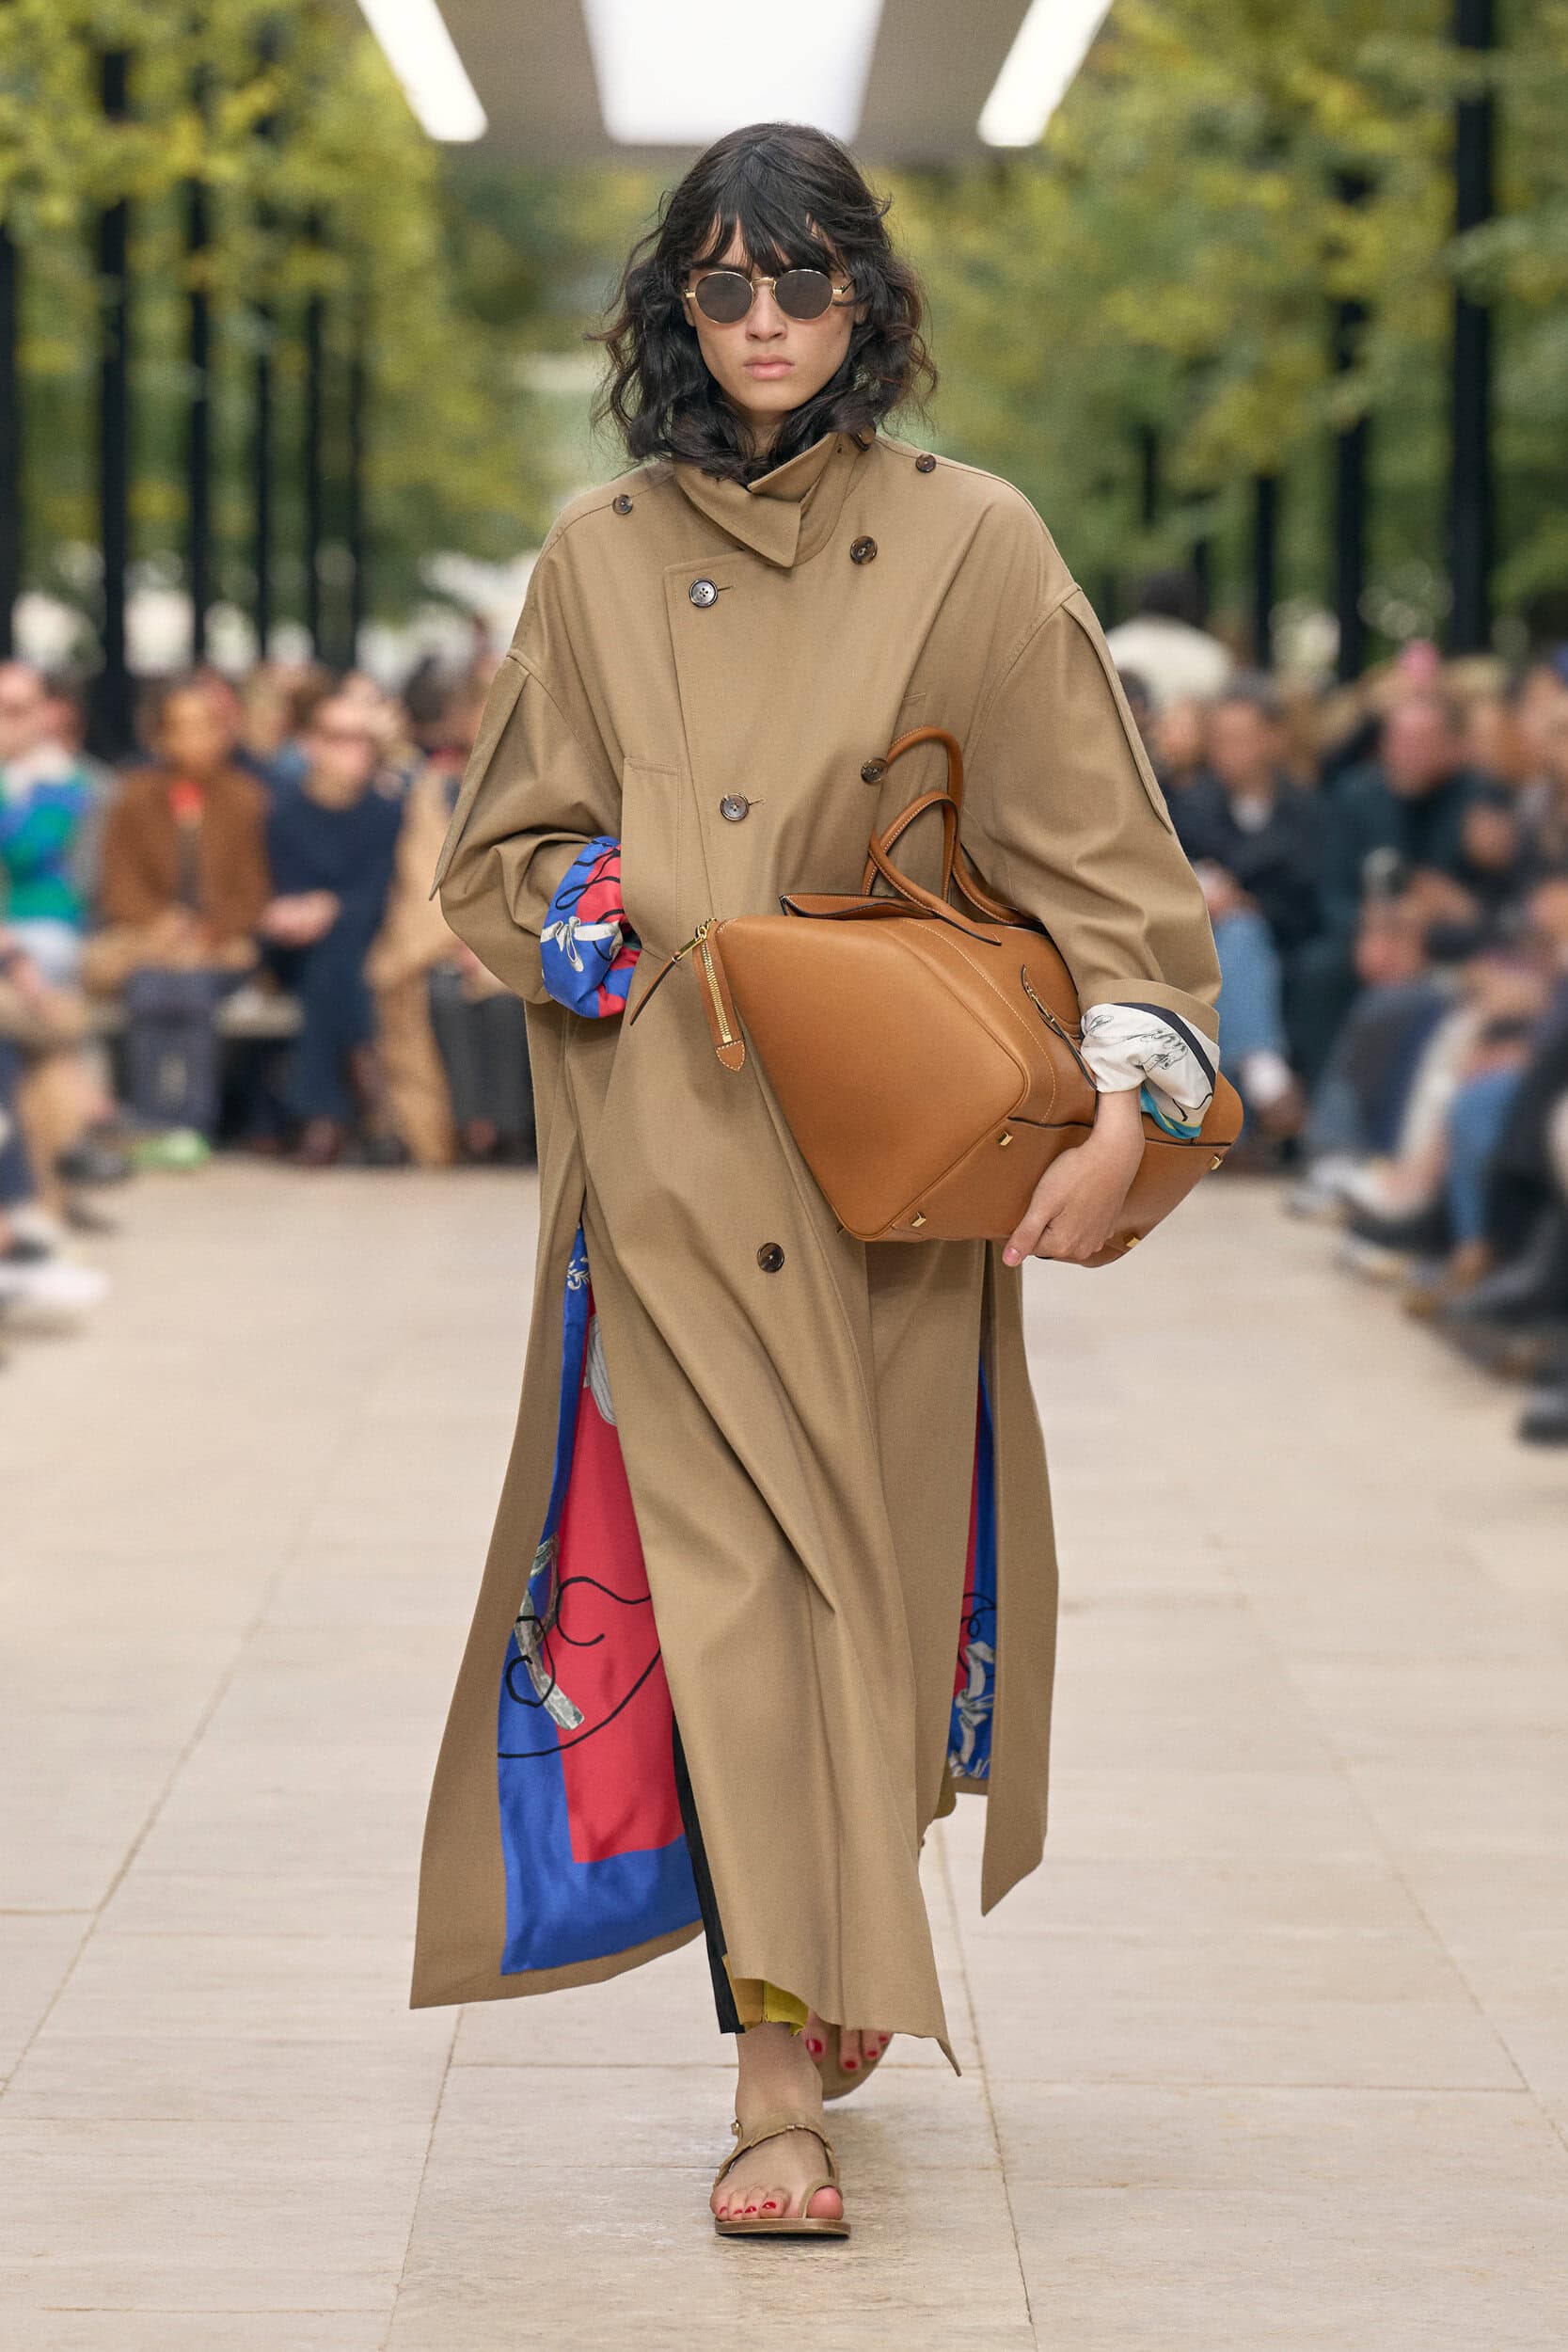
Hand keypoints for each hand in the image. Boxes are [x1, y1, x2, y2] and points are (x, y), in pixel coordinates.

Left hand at [1003, 1087, 1143, 1265]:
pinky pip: (1082, 1228)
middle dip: (1045, 1223)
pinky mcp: (1106, 1228)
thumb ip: (1025, 1235)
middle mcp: (1082, 1249)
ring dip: (1061, 1220)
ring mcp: (1097, 1239)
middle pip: (1048, 1242)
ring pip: (1065, 1235)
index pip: (1029, 1245)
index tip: (1036, 1202)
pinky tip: (1080, 1197)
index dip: (1027, 1222)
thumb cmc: (1077, 1174)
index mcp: (1062, 1245)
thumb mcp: (1043, 1203)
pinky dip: (1078, 1216)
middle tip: (1052, 1197)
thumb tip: (1009, 1261)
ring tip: (1067, 1195)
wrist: (1114, 1156)